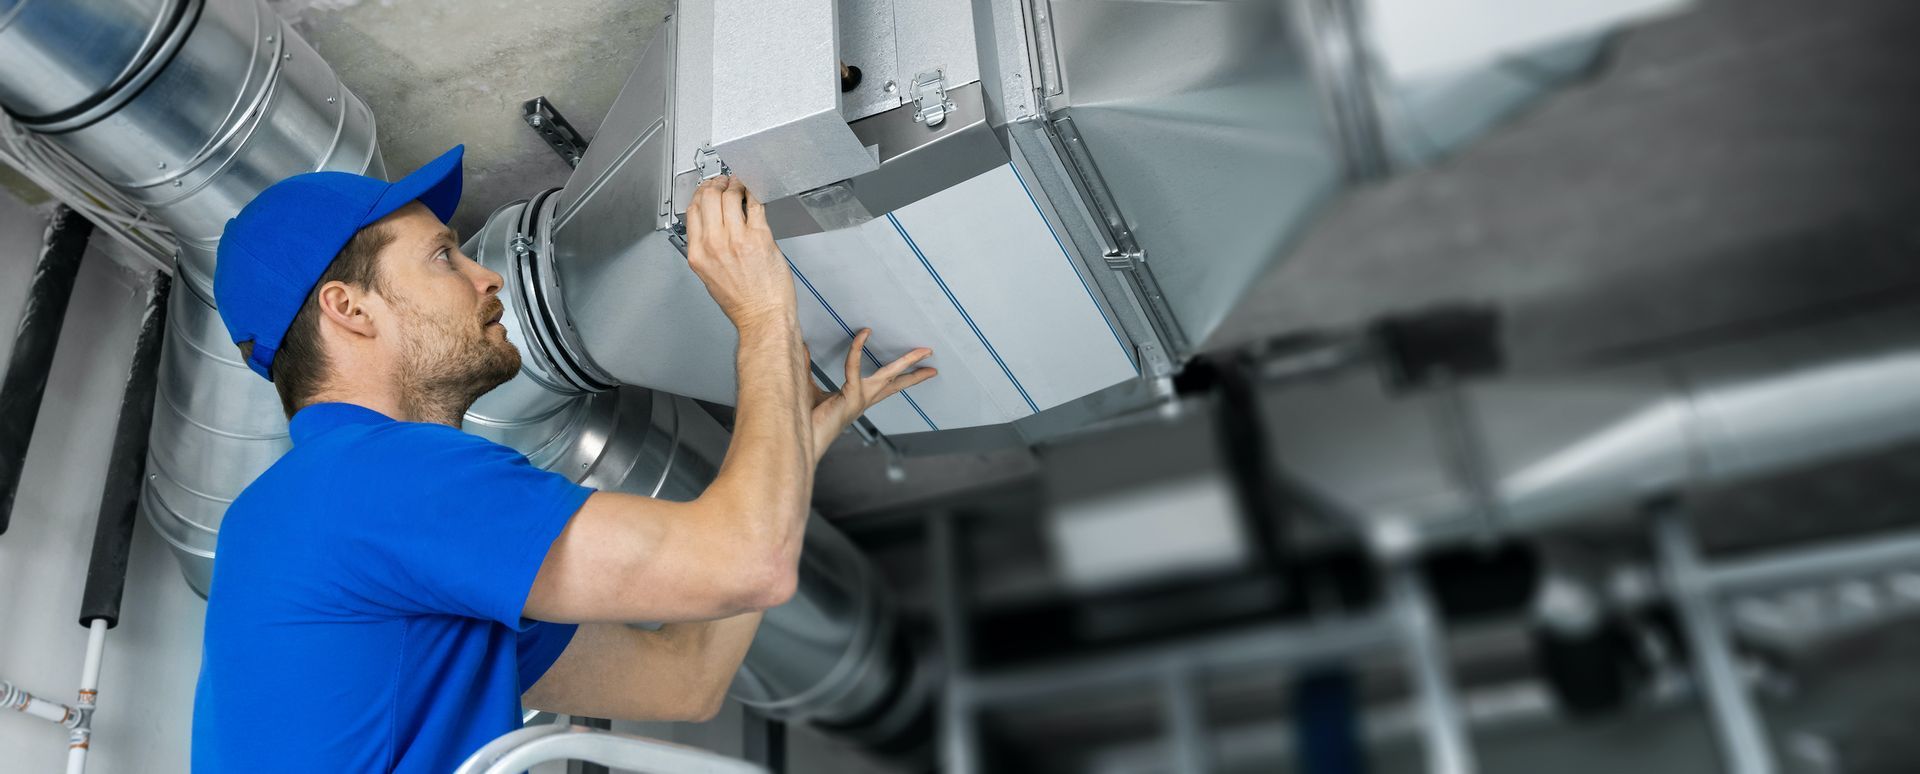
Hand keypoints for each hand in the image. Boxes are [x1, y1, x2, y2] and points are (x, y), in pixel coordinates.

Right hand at [683, 176, 796, 328]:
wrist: (763, 317)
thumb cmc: (741, 303)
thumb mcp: (709, 277)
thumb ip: (706, 251)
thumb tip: (711, 228)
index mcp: (698, 254)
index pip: (692, 211)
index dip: (700, 194)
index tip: (706, 189)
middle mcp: (715, 244)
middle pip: (708, 197)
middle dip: (716, 184)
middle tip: (724, 181)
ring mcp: (737, 239)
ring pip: (730, 196)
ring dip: (736, 185)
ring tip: (740, 185)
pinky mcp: (760, 237)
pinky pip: (755, 205)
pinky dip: (754, 194)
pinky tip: (754, 194)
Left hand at [811, 328, 935, 450]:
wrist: (801, 440)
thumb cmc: (805, 419)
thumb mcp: (807, 387)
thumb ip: (807, 367)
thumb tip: (802, 346)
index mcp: (858, 399)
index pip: (884, 385)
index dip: (896, 371)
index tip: (905, 359)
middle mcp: (863, 400)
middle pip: (896, 383)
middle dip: (915, 371)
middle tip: (932, 361)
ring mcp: (860, 399)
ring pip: (889, 376)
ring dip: (906, 362)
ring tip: (924, 352)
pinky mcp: (850, 397)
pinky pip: (854, 368)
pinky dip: (857, 351)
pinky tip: (863, 335)